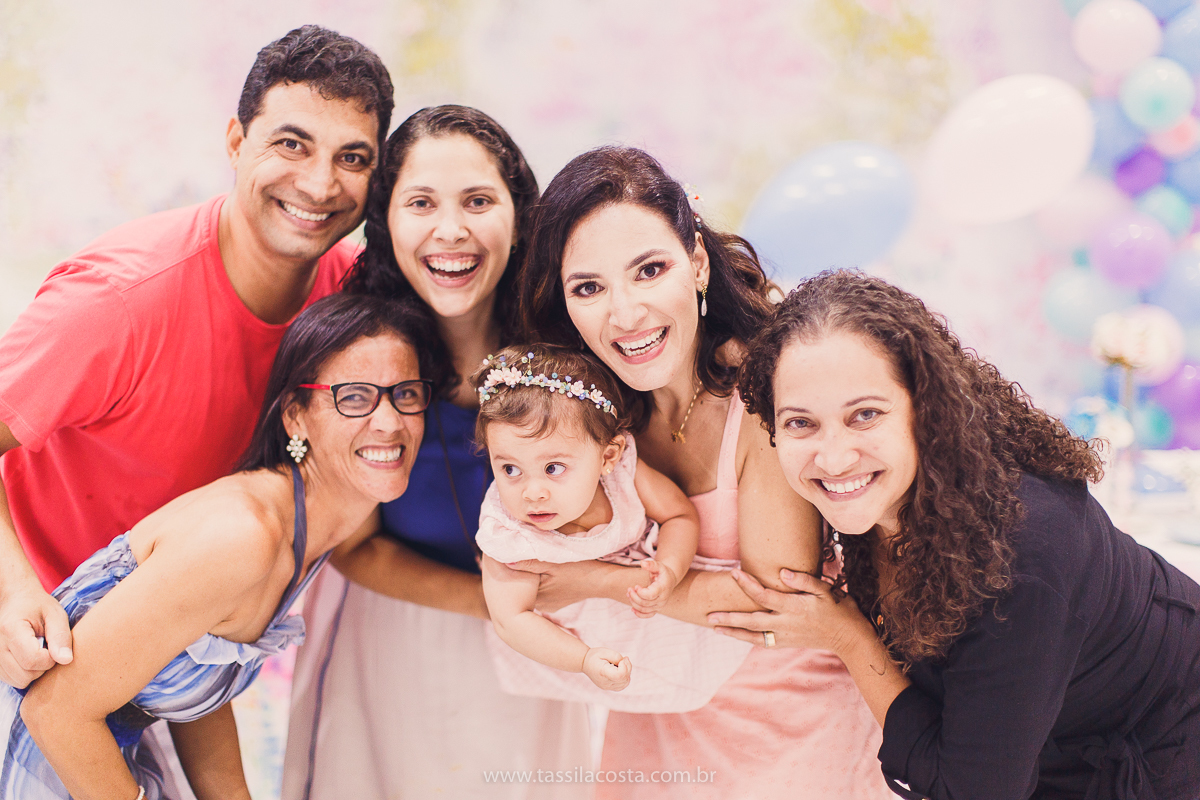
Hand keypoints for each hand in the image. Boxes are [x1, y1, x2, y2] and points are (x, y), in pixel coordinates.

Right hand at [0, 582, 72, 687]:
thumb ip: (61, 636)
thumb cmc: (37, 606)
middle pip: (24, 676)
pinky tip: (27, 656)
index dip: (50, 658)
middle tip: (46, 648)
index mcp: (11, 629)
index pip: (32, 660)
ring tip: (36, 650)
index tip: (54, 646)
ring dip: (32, 671)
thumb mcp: (55, 614)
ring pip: (17, 681)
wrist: (14, 600)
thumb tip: (66, 660)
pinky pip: (12, 679)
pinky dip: (23, 672)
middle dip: (42, 667)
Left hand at [517, 559, 617, 614]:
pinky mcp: (557, 602)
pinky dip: (543, 583)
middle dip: (520, 576)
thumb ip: (530, 562)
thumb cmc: (579, 569)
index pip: (516, 584)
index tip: (507, 560)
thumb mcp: (554, 562)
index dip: (511, 572)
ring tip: (533, 566)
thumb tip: (506, 561)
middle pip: (524, 588)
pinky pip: (544, 592)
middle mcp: (541, 605)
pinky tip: (547, 574)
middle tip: (515, 560)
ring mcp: (550, 605)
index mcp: (536, 596)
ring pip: (534, 590)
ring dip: (532, 579)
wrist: (603, 580)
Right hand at [582, 646, 631, 690]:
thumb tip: (625, 664)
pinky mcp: (609, 688)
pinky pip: (623, 685)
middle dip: (627, 667)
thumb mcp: (605, 651)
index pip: (619, 675)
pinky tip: (620, 670)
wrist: (585, 663)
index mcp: (603, 673)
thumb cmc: (595, 656)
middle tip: (623, 659)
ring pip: (625, 682)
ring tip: (620, 664)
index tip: (621, 659)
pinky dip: (625, 677)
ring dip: (627, 672)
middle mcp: (605, 683)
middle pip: (624, 679)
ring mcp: (607, 687)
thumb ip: (616, 657)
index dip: (625, 666)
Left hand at [627, 559, 677, 617]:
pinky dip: (639, 614)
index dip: (640, 592)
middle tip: (629, 589)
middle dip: (634, 597)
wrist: (669, 580)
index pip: (650, 595)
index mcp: (663, 588)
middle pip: (645, 603)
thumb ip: (651, 564)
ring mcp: (660, 605)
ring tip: (629, 594)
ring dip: (634, 603)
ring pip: (644, 609)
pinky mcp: (657, 609)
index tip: (636, 586)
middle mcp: (662, 599)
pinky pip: (648, 615)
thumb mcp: (659, 566)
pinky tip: (632, 609)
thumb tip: (642, 563)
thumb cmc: (662, 572)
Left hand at [705, 568, 872, 655]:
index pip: (764, 595)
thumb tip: (782, 572)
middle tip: (709, 615)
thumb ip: (804, 580)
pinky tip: (734, 635)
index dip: (747, 584)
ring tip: (714, 627)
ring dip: (733, 631)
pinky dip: (747, 639)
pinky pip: (762, 642)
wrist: (849, 637)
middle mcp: (786, 624)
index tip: (733, 572)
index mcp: (794, 608)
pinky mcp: (786, 643)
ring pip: (753, 635)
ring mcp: (785, 636)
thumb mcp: (827, 590)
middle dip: (730, 618)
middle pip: (752, 620)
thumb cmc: (839, 609)